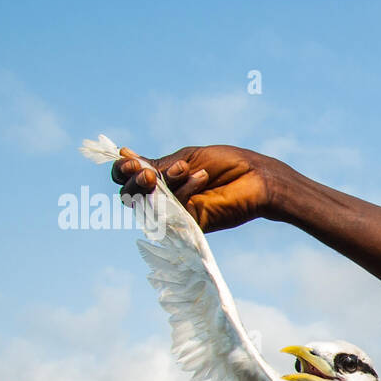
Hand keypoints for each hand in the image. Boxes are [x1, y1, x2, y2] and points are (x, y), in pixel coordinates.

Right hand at [110, 144, 284, 232]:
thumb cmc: (228, 165)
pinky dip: (184, 189)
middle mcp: (165, 198)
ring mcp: (176, 214)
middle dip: (135, 181)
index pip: (128, 179)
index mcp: (162, 179)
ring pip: (148, 205)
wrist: (257, 178)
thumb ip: (157, 164)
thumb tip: (123, 154)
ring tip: (184, 169)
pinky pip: (173, 210)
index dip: (122, 171)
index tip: (130, 160)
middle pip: (129, 196)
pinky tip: (201, 177)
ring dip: (163, 182)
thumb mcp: (187, 158)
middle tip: (149, 172)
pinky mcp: (191, 225)